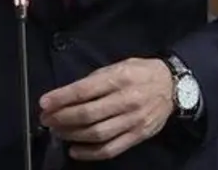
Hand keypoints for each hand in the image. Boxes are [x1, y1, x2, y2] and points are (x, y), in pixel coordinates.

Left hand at [39, 58, 173, 161]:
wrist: (173, 87)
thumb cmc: (140, 73)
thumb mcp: (118, 66)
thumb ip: (95, 80)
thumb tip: (67, 95)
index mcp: (120, 78)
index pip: (84, 90)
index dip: (61, 98)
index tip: (44, 103)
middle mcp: (127, 100)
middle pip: (88, 114)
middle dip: (62, 118)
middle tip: (47, 119)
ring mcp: (133, 121)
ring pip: (97, 133)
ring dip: (72, 134)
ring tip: (57, 131)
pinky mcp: (137, 136)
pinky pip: (110, 149)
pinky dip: (89, 153)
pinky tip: (74, 149)